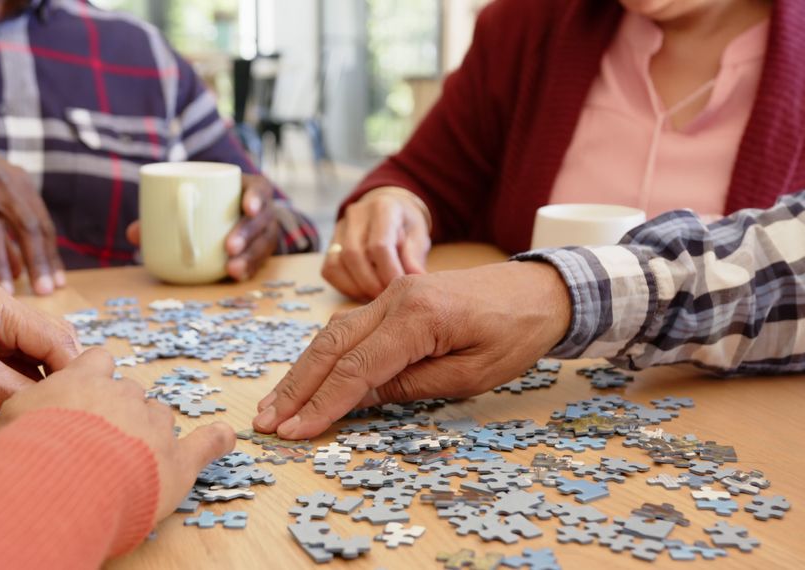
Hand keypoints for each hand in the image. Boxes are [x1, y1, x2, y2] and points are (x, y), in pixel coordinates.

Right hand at [0, 130, 65, 295]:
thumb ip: (10, 228)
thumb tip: (23, 270)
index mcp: (20, 184)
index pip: (43, 224)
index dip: (51, 256)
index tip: (58, 283)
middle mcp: (2, 185)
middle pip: (27, 228)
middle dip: (37, 262)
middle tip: (44, 292)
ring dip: (1, 266)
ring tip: (8, 292)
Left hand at [0, 281, 80, 415]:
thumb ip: (19, 388)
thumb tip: (58, 403)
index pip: (51, 333)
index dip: (71, 366)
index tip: (87, 395)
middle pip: (50, 340)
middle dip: (64, 370)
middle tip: (75, 402)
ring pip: (37, 354)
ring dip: (48, 379)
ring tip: (58, 405)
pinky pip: (18, 365)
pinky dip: (28, 384)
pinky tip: (36, 403)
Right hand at [0, 348, 235, 522]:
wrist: (57, 481)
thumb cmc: (27, 449)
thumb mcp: (11, 415)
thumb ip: (32, 403)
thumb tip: (33, 407)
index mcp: (86, 379)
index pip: (100, 361)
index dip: (96, 378)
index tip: (87, 396)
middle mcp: (125, 395)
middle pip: (132, 393)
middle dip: (120, 413)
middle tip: (97, 444)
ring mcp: (154, 427)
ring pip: (161, 417)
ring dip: (150, 434)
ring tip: (128, 461)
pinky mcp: (177, 461)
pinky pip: (207, 444)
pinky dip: (215, 442)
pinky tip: (222, 439)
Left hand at [125, 173, 281, 280]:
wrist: (228, 217)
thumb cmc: (206, 205)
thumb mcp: (192, 202)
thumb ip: (164, 214)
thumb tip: (133, 234)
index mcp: (248, 189)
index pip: (260, 189)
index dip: (256, 197)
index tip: (246, 207)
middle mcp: (262, 211)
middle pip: (262, 220)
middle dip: (247, 233)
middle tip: (229, 247)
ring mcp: (264, 232)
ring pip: (264, 244)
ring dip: (250, 257)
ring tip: (232, 269)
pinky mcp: (261, 251)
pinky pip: (260, 262)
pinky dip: (249, 270)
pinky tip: (238, 277)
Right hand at [252, 262, 571, 438]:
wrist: (540, 290)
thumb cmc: (514, 336)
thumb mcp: (469, 376)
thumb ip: (409, 386)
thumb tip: (357, 398)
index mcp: (417, 317)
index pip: (356, 368)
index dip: (321, 404)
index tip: (294, 433)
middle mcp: (395, 298)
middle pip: (330, 346)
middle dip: (295, 387)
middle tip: (265, 421)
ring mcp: (392, 294)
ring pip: (332, 334)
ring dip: (300, 371)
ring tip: (274, 405)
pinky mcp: (394, 298)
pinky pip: (348, 327)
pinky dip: (323, 355)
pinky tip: (306, 377)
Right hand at [322, 189, 430, 300]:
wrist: (389, 210)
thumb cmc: (406, 226)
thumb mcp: (418, 237)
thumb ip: (414, 258)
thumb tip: (416, 280)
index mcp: (383, 208)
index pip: (379, 245)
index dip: (389, 272)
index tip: (400, 291)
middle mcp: (356, 215)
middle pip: (353, 255)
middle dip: (371, 284)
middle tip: (387, 298)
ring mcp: (339, 228)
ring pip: (336, 264)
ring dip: (356, 287)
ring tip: (376, 297)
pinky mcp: (330, 244)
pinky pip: (330, 270)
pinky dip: (345, 287)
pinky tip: (363, 292)